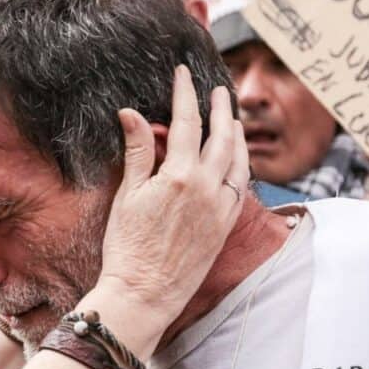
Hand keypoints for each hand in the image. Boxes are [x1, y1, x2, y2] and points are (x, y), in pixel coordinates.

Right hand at [83, 66, 247, 358]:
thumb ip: (136, 152)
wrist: (144, 294)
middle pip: (221, 136)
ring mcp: (221, 208)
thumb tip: (131, 113)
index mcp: (180, 176)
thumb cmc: (127, 248)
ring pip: (238, 161)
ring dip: (237, 136)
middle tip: (219, 89)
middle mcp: (208, 189)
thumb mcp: (126, 195)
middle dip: (220, 108)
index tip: (183, 74)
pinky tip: (237, 160)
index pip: (186, 122)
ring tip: (232, 120)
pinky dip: (242, 166)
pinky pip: (242, 187)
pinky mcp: (226, 227)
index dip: (185, 94)